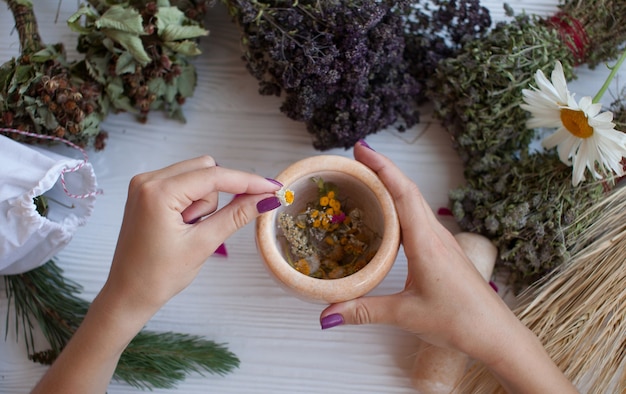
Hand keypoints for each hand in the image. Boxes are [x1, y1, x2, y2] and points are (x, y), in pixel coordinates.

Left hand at [102, 156, 282, 318]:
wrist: (128, 294)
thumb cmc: (159, 276)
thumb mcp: (203, 244)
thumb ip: (236, 216)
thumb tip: (266, 198)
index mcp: (158, 192)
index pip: (214, 176)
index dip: (247, 181)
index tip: (273, 187)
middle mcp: (148, 179)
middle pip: (205, 169)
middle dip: (217, 197)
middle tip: (206, 228)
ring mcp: (145, 184)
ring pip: (196, 176)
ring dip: (204, 202)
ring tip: (188, 232)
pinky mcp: (146, 192)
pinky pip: (184, 184)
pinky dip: (193, 202)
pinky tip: (183, 225)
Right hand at [320, 142, 501, 351]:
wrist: (496, 334)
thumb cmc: (459, 322)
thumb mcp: (406, 315)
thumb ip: (364, 311)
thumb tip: (327, 314)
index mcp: (426, 243)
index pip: (402, 194)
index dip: (382, 168)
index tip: (361, 149)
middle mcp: (436, 235)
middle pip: (408, 190)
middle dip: (382, 169)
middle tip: (356, 157)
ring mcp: (442, 241)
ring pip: (415, 203)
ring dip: (393, 185)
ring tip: (368, 179)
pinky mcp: (444, 251)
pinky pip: (419, 218)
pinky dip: (401, 206)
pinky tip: (389, 215)